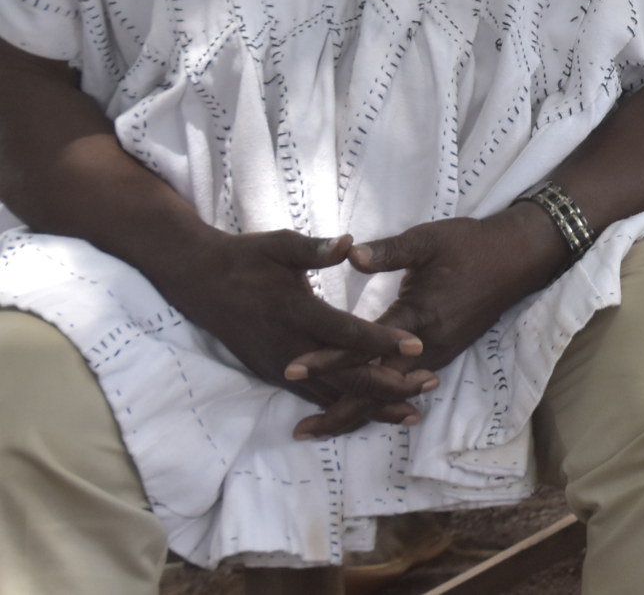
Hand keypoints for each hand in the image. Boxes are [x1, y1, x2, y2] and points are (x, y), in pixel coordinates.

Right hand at [150, 229, 435, 428]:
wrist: (198, 282)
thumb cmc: (245, 259)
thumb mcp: (279, 245)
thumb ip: (314, 249)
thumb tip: (347, 242)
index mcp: (296, 312)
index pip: (346, 333)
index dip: (382, 341)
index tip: (417, 345)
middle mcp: (290, 347)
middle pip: (345, 376)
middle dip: (389, 385)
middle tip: (430, 383)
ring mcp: (280, 366)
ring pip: (331, 395)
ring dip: (371, 404)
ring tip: (411, 411)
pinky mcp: (273, 374)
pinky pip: (314, 397)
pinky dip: (344, 407)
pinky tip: (370, 414)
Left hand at [284, 208, 568, 437]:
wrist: (517, 257)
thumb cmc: (470, 245)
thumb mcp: (428, 240)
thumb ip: (388, 251)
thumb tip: (349, 255)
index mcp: (417, 316)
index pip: (365, 346)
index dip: (328, 359)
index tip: (293, 369)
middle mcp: (427, 345)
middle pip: (377, 388)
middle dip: (340, 410)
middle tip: (301, 430)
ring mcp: (438, 353)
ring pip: (392, 393)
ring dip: (359, 411)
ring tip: (325, 425)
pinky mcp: (444, 352)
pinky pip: (407, 385)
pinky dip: (383, 401)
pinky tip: (367, 408)